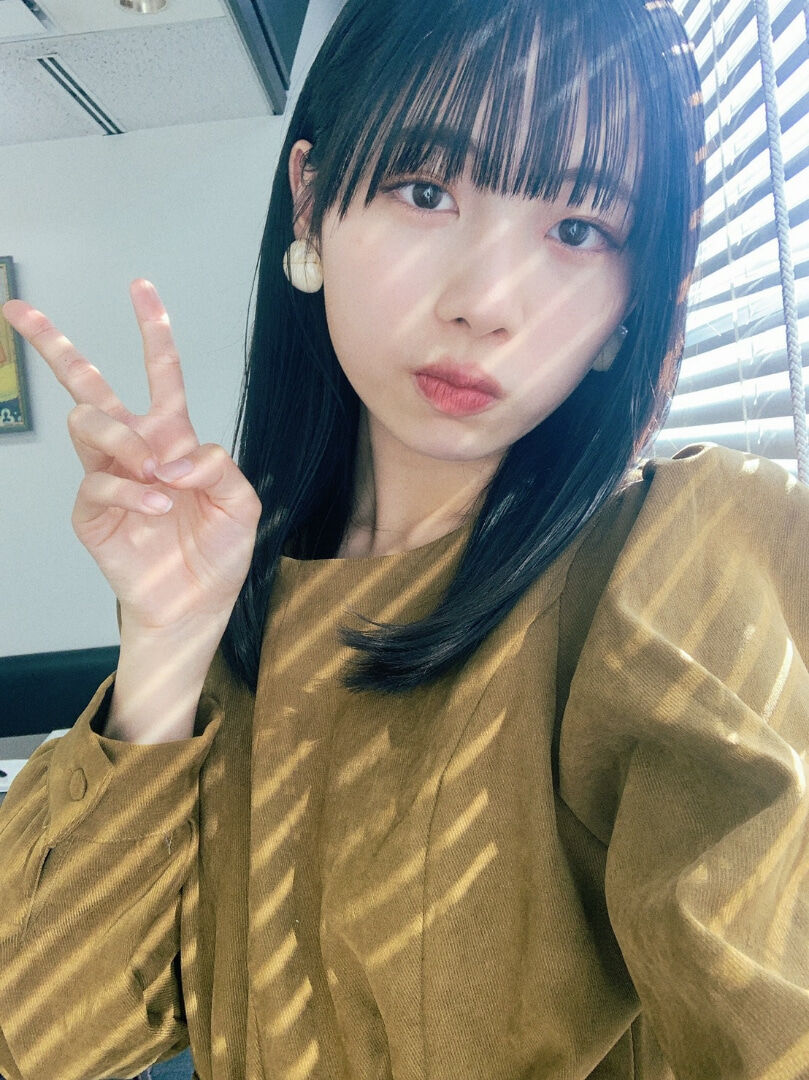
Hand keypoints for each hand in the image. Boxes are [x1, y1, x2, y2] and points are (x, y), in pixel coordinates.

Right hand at [2, 280, 261, 634]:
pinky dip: (131, 492)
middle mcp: (134, 449)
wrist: (198, 602)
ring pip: (85, 424)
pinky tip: (156, 507)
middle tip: (18, 313)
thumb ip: (217, 466)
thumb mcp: (240, 501)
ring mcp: (108, 478)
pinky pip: (97, 484)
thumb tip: (172, 455)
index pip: (160, 374)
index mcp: (171, 436)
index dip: (153, 330)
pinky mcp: (93, 513)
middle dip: (52, 345)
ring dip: (121, 439)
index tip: (141, 288)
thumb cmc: (217, 549)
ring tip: (153, 471)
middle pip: (86, 386)